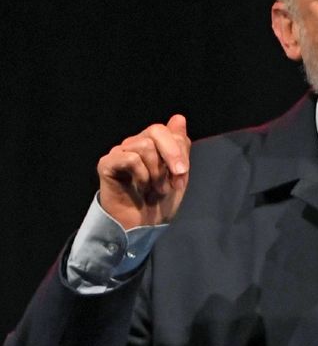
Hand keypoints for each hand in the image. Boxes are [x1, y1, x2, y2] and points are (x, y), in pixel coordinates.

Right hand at [97, 114, 190, 229]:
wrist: (142, 227)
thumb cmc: (160, 202)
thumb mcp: (178, 174)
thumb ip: (180, 146)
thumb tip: (179, 117)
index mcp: (153, 144)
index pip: (169, 131)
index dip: (179, 151)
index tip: (182, 174)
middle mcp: (135, 144)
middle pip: (156, 130)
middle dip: (172, 154)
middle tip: (178, 176)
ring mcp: (120, 153)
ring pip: (144, 146)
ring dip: (156, 172)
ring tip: (155, 189)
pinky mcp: (107, 164)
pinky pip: (129, 158)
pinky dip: (141, 175)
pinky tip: (140, 188)